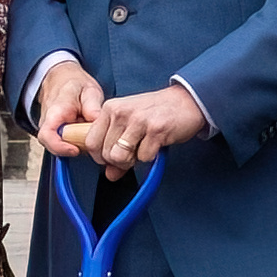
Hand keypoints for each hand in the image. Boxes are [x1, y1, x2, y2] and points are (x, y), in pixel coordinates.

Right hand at [32, 58, 107, 160]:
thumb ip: (92, 105)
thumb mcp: (89, 89)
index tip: (76, 150)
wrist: (61, 79)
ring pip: (61, 147)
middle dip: (75, 147)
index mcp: (55, 111)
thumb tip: (96, 121)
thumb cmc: (75, 85)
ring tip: (89, 130)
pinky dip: (77, 142)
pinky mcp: (55, 134)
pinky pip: (65, 144)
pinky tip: (86, 132)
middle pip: (55, 146)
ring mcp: (50, 129)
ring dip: (78, 144)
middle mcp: (48, 123)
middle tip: (92, 138)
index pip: (47, 136)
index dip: (60, 148)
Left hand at [87, 80, 210, 172]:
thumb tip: (109, 175)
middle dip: (119, 162)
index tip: (112, 157)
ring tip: (143, 149)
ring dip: (133, 161)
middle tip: (133, 154)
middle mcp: (120, 112)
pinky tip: (156, 144)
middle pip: (106, 154)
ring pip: (120, 157)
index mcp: (110, 109)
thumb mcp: (130, 125)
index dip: (100, 157)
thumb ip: (115, 148)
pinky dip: (151, 157)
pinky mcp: (156, 130)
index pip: (90, 142)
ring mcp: (138, 120)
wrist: (186, 101)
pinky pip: (144, 157)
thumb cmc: (156, 112)